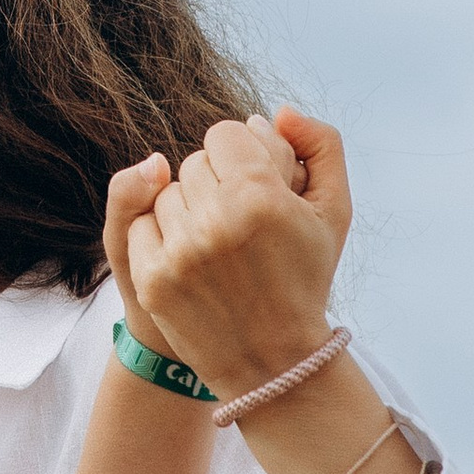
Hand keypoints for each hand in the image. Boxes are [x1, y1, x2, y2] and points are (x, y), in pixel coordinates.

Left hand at [102, 109, 351, 402]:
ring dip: (188, 210)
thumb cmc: (305, 276)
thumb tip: (275, 112)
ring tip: (218, 247)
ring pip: (166, 191)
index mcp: (262, 196)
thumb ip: (319, 146)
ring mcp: (180, 251)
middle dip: (216, 185)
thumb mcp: (333, 212)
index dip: (242, 159)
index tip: (255, 190)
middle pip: (194, 162)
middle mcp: (218, 220)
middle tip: (241, 227)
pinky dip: (161, 236)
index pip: (225, 134)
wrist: (274, 360)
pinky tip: (191, 262)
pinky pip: (141, 224)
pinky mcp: (152, 278)